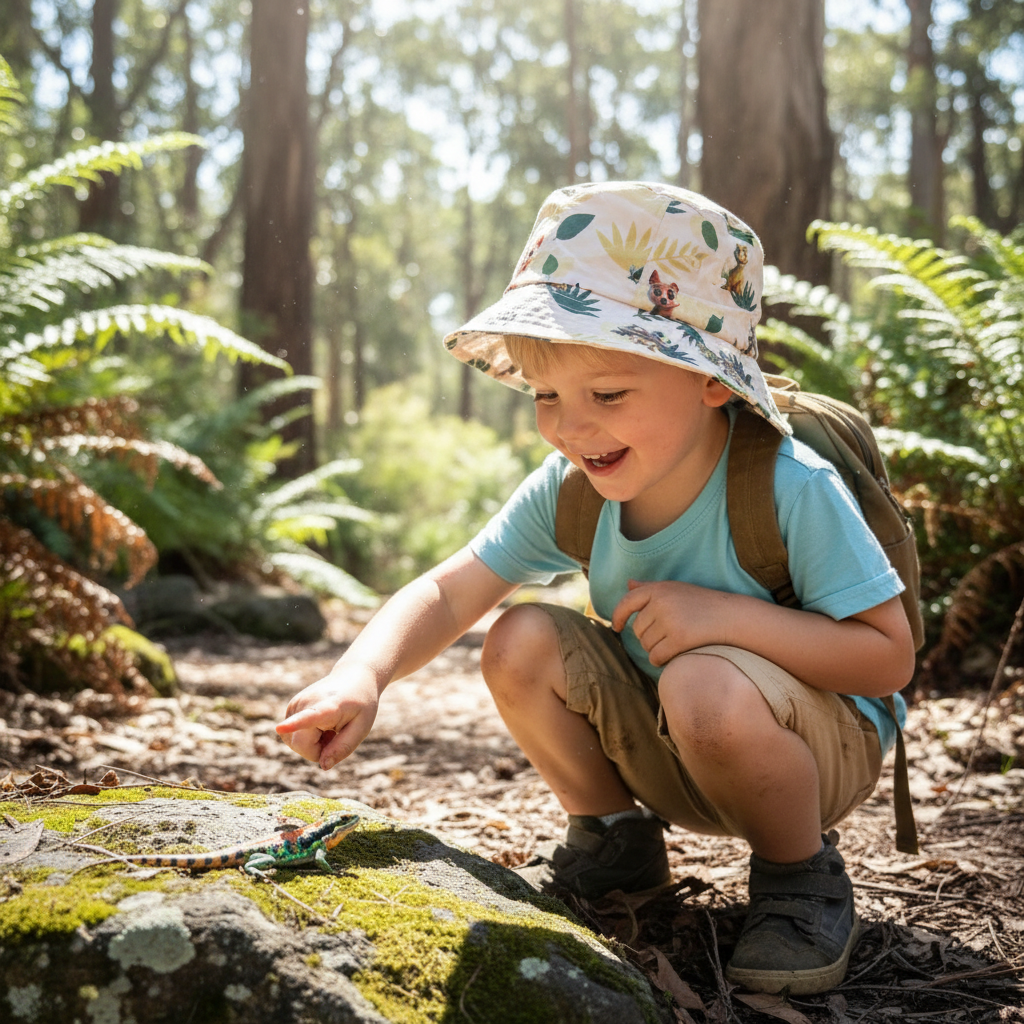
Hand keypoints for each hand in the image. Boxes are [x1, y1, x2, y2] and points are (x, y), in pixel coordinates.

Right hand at [275, 667, 379, 770]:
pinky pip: (293, 737)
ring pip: (296, 744)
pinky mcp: (290, 708)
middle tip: (336, 734)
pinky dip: (308, 738)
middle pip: (301, 745)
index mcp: (328, 706)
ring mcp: (295, 704)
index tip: (281, 727)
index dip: (294, 724)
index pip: (309, 717)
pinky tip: (321, 725)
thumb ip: (343, 747)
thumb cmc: (361, 704)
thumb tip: (323, 766)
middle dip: (318, 750)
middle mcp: (306, 702)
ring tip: (330, 727)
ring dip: (314, 744)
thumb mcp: (362, 727)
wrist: (354, 676)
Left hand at [611, 579, 730, 666]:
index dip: (617, 616)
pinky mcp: (679, 639)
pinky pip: (656, 657)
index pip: (627, 602)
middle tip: (666, 636)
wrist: (731, 616)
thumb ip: (650, 588)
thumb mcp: (675, 589)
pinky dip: (660, 660)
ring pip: (646, 645)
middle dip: (647, 637)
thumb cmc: (702, 603)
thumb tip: (629, 584)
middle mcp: (661, 602)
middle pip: (637, 630)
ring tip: (673, 643)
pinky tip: (672, 655)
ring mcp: (670, 620)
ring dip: (655, 649)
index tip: (616, 626)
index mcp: (658, 589)